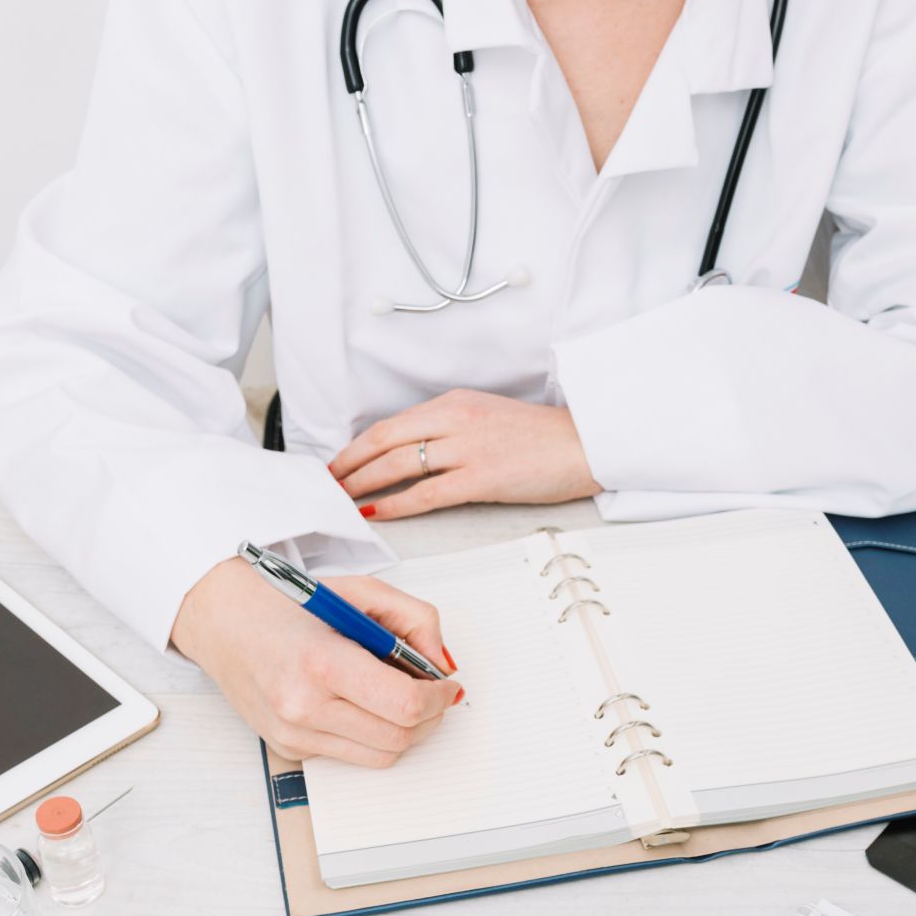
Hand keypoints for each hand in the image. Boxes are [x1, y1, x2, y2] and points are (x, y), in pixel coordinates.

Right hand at [171, 557, 462, 767]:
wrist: (219, 618)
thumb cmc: (283, 602)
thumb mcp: (358, 590)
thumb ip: (413, 619)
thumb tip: (442, 664)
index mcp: (321, 662)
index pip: (404, 704)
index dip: (438, 698)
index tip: (447, 686)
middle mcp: (303, 707)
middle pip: (399, 738)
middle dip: (429, 717)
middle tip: (432, 692)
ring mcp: (293, 734)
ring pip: (380, 756)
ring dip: (404, 731)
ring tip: (398, 695)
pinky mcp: (289, 749)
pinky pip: (351, 755)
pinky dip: (370, 734)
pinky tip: (360, 702)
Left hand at [330, 389, 602, 519]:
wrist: (585, 444)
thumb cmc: (542, 438)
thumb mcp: (488, 417)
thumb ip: (452, 428)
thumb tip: (417, 451)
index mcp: (454, 403)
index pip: (392, 424)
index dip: (358, 445)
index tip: (340, 461)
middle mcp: (455, 420)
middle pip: (384, 440)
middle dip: (350, 464)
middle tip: (330, 482)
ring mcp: (467, 449)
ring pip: (398, 464)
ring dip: (363, 483)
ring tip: (344, 499)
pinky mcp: (481, 478)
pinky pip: (425, 493)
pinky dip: (395, 503)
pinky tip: (377, 511)